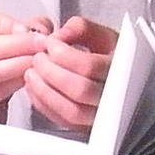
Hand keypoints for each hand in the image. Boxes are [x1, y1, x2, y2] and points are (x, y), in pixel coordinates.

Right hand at [0, 6, 51, 124]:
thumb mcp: (3, 35)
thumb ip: (23, 26)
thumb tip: (40, 28)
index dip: (2, 22)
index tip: (26, 28)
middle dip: (17, 45)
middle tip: (41, 44)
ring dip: (18, 65)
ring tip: (37, 60)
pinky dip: (15, 83)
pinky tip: (29, 77)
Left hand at [22, 16, 117, 131]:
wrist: (117, 77)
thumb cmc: (109, 55)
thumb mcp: (101, 34)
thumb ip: (80, 28)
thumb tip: (59, 35)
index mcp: (122, 68)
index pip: (89, 66)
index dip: (63, 54)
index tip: (51, 43)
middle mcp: (116, 95)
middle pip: (79, 89)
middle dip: (50, 71)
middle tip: (38, 57)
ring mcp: (101, 114)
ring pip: (71, 110)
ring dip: (44, 90)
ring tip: (32, 72)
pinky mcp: (86, 126)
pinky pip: (63, 121)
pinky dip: (43, 104)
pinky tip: (36, 88)